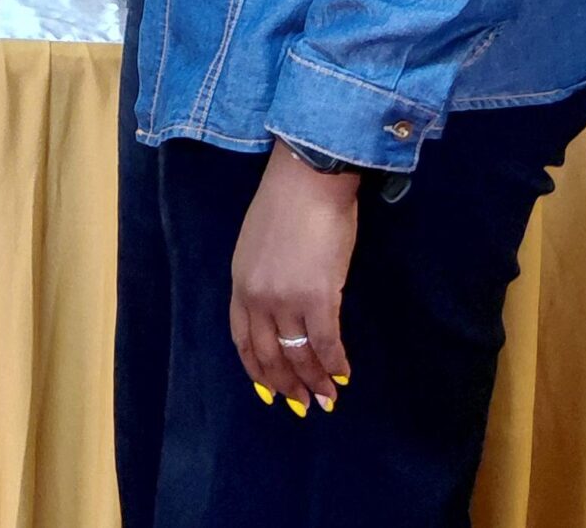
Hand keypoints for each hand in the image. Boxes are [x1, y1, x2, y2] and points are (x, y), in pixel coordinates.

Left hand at [229, 142, 358, 415]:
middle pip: (268, 354)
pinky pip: (326, 344)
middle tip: (303, 404)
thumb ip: (262, 277)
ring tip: (328, 398)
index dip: (256, 369)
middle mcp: (257, 297)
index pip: (242, 339)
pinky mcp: (318, 298)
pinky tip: (345, 375)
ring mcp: (286, 300)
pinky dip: (336, 365)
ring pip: (298, 355)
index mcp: (240, 283)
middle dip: (285, 384)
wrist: (307, 181)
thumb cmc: (286, 205)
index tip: (269, 390)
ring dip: (314, 382)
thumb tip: (280, 305)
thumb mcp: (256, 244)